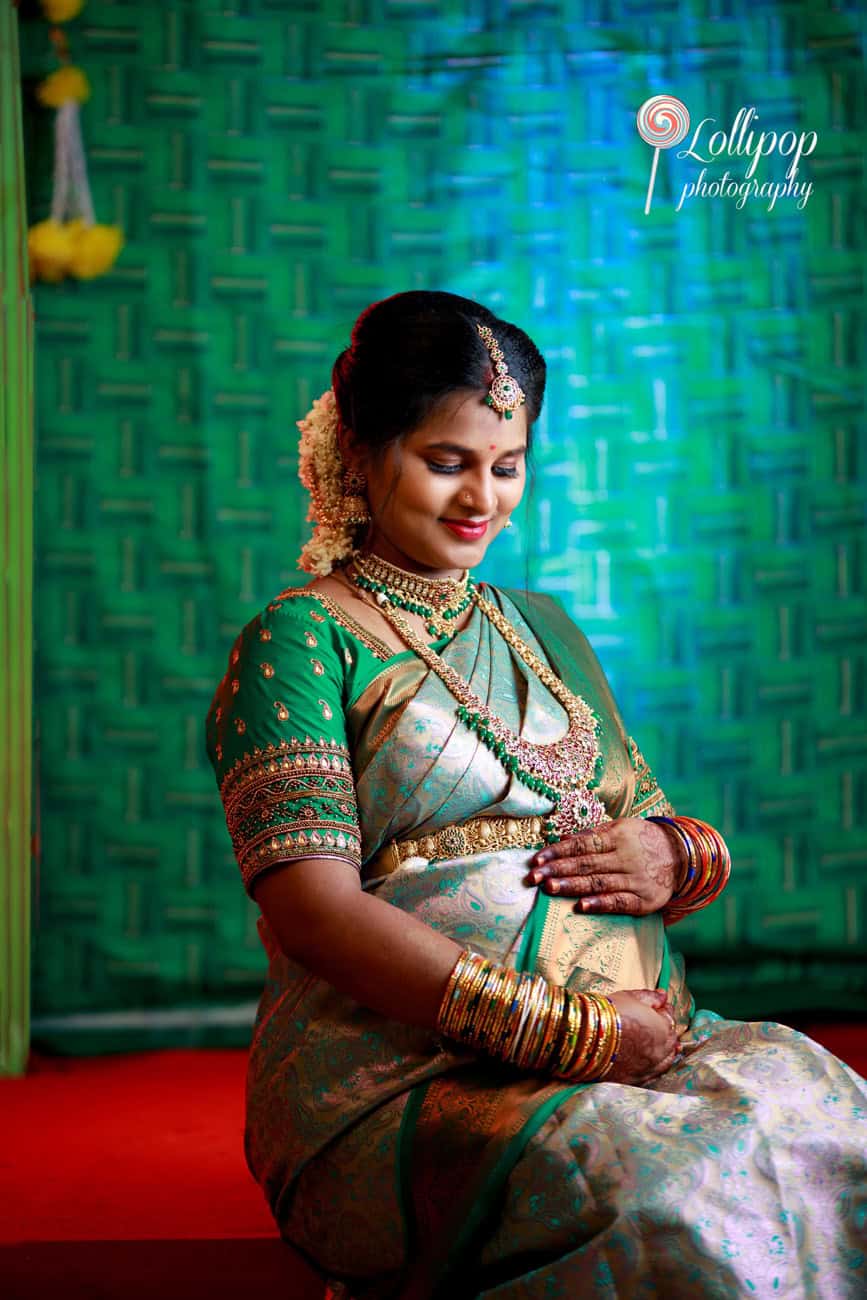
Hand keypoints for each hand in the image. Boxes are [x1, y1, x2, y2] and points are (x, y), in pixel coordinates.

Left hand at [526, 817, 684, 915]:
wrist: (683, 856)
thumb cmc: (643, 840)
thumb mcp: (621, 828)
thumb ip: (592, 834)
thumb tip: (561, 838)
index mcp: (617, 836)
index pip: (582, 845)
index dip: (558, 852)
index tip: (537, 860)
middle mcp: (625, 857)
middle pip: (586, 864)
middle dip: (558, 870)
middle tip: (534, 877)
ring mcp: (635, 879)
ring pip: (599, 882)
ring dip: (572, 886)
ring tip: (550, 888)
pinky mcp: (645, 900)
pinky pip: (620, 902)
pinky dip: (601, 904)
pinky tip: (582, 906)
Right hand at [604, 989, 679, 1084]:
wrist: (585, 1037)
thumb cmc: (607, 1014)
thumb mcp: (629, 997)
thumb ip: (651, 996)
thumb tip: (663, 995)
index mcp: (663, 1028)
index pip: (670, 1016)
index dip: (663, 1009)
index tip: (658, 1005)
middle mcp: (661, 1051)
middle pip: (671, 1039)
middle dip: (665, 1029)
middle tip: (655, 1021)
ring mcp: (649, 1067)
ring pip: (667, 1059)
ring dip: (664, 1049)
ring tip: (655, 1041)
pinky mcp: (636, 1079)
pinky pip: (654, 1074)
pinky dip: (655, 1066)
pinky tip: (651, 1060)